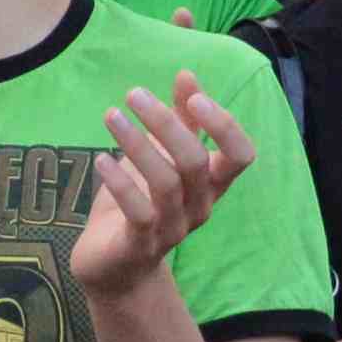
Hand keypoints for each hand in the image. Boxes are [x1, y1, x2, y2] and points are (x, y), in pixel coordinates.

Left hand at [68, 78, 251, 295]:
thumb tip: (187, 74)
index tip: (193, 96)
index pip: (241, 155)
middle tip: (133, 94)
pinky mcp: (141, 246)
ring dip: (137, 144)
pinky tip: (100, 159)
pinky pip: (138, 212)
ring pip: (166, 183)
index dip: (224, 125)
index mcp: (211, 184)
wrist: (115, 267)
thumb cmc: (142, 203)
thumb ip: (180, 119)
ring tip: (112, 115)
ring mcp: (172, 229)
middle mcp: (199, 207)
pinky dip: (120, 182)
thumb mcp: (162, 157)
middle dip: (165, 123)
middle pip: (195, 161)